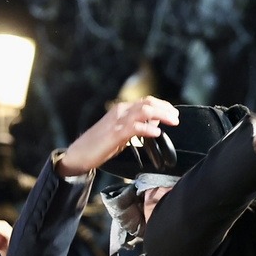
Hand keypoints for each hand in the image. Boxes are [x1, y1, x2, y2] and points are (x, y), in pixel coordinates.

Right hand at [59, 98, 180, 177]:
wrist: (78, 154)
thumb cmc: (98, 146)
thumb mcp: (121, 133)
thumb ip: (136, 127)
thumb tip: (154, 123)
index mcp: (121, 110)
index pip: (146, 101)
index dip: (162, 105)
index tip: (173, 113)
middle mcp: (120, 111)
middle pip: (148, 103)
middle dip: (165, 108)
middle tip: (176, 118)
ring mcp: (117, 121)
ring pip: (144, 111)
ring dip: (161, 114)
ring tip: (173, 122)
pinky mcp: (115, 134)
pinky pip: (135, 127)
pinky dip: (148, 128)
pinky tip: (157, 133)